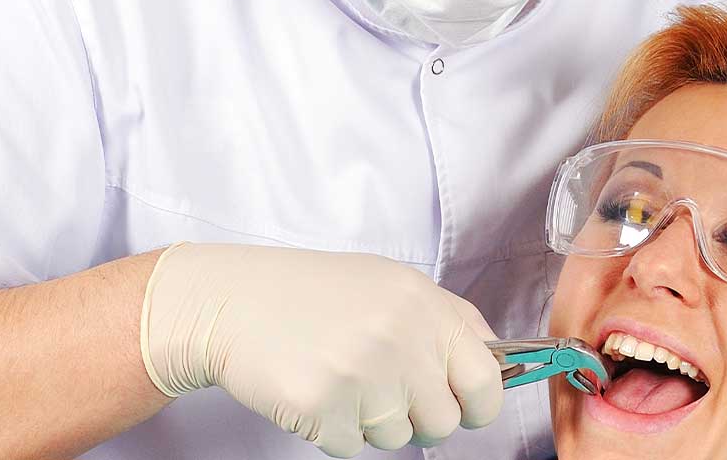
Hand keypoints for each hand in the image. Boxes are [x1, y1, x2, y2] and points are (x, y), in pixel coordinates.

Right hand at [139, 243, 504, 457]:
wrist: (230, 302)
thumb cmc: (311, 294)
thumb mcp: (388, 283)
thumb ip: (444, 321)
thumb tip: (496, 367)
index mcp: (424, 305)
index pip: (485, 382)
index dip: (475, 404)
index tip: (457, 404)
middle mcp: (399, 338)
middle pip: (442, 422)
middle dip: (415, 417)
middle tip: (378, 387)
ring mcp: (361, 375)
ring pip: (396, 439)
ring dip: (371, 422)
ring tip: (338, 378)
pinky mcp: (323, 408)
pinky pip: (352, 448)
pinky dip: (333, 430)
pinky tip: (313, 390)